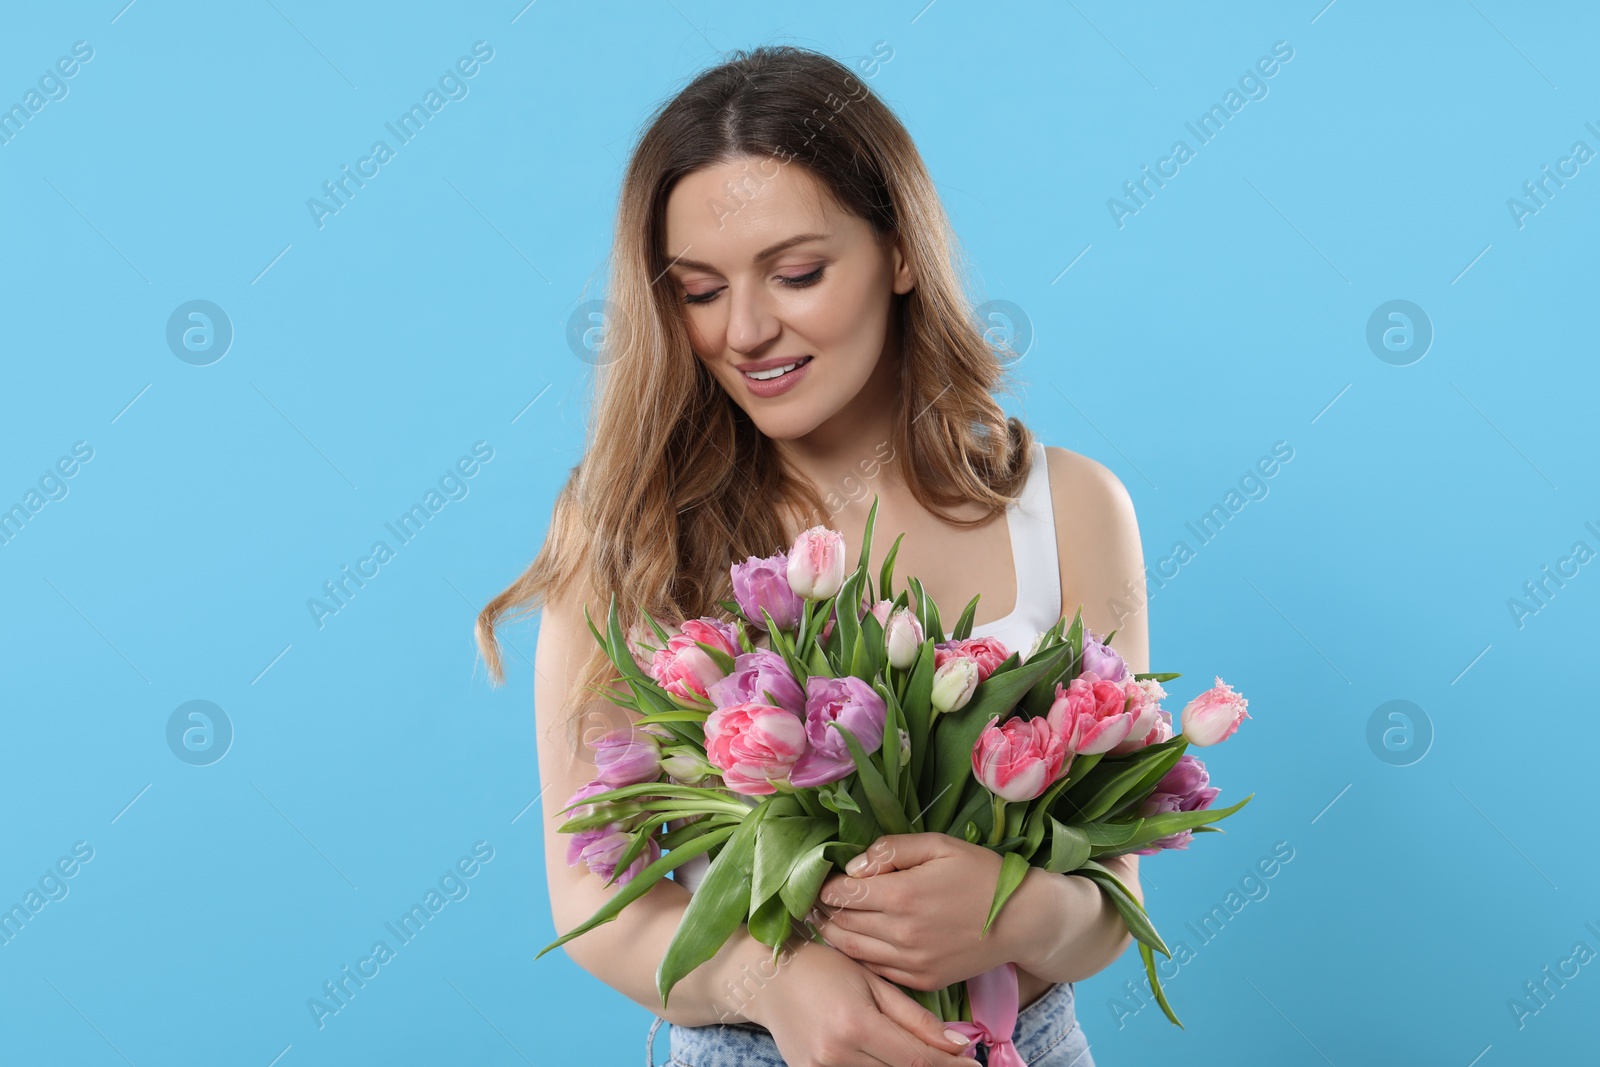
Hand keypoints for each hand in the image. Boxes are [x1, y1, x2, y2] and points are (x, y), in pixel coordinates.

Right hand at [745, 937, 974, 1066]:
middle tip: (957, 1064)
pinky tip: (886, 1057)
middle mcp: (836, 1054)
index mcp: (855, 1024)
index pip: (915, 1058)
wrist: (768, 980)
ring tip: (923, 1057)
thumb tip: (957, 1046)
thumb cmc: (824, 969)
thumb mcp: (873, 982)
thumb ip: (914, 1018)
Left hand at [807, 833, 1032, 990]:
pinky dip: (859, 956)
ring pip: (853, 950)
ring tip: (824, 920)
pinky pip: (876, 969)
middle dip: (823, 910)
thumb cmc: (981, 875)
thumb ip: (891, 849)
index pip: (842, 893)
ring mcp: (911, 962)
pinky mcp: (922, 980)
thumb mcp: (939, 845)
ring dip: (834, 934)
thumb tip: (853, 866)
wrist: (1021, 920)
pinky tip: (855, 941)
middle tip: (812, 900)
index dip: (825, 885)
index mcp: (902, 895)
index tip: (818, 880)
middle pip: (842, 923)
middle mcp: (901, 933)